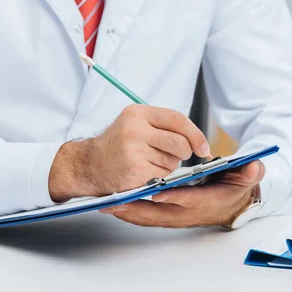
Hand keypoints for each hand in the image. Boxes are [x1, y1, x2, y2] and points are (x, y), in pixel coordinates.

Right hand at [49, 105, 210, 200]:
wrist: (88, 165)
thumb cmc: (116, 145)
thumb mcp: (133, 124)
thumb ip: (161, 125)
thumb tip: (196, 139)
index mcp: (137, 114)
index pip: (177, 119)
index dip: (195, 134)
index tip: (203, 147)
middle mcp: (135, 130)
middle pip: (179, 143)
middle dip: (184, 153)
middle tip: (176, 156)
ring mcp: (134, 151)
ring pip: (172, 162)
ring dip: (167, 166)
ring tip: (147, 163)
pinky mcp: (135, 170)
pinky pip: (161, 176)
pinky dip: (157, 178)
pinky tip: (142, 173)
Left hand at [100, 161, 264, 227]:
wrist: (231, 204)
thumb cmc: (235, 187)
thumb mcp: (247, 177)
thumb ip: (249, 172)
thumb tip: (253, 167)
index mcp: (207, 201)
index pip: (189, 200)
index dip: (174, 197)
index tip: (157, 192)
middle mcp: (188, 213)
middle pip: (159, 213)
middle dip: (137, 208)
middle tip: (116, 201)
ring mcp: (175, 217)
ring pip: (148, 217)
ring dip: (128, 212)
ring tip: (107, 203)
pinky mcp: (166, 217)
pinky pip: (145, 217)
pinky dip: (129, 213)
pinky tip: (113, 206)